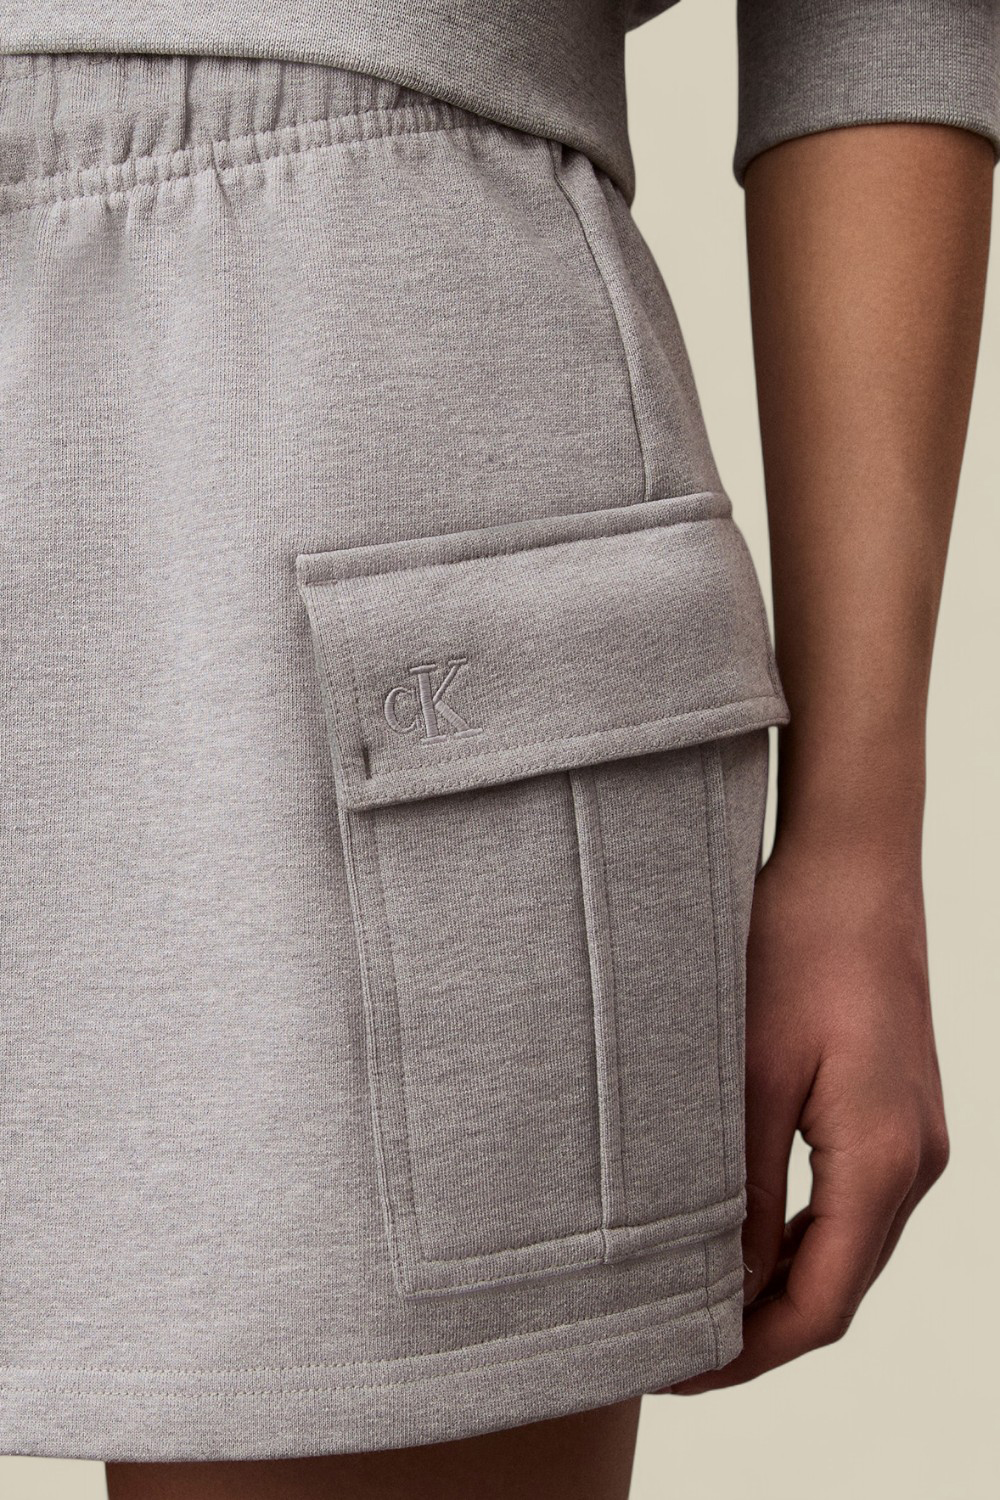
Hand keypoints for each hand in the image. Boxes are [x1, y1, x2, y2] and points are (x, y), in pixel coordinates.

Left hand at [659, 830, 949, 1393]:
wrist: (852, 866)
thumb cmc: (796, 947)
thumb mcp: (750, 1072)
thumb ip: (745, 1186)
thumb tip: (730, 1282)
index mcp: (883, 1158)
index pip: (820, 1305)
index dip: (748, 1353)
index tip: (676, 1370)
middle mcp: (915, 1161)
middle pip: (840, 1290)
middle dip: (760, 1332)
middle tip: (672, 1348)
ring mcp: (915, 1138)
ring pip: (848, 1252)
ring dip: (780, 1288)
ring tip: (695, 1300)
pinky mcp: (899, 1112)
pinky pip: (853, 1205)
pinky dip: (801, 1240)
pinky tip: (744, 1236)